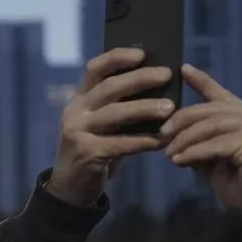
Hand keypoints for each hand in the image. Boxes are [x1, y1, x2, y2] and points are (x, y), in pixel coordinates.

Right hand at [48, 48, 176, 206]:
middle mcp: (76, 112)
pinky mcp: (87, 154)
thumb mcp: (103, 125)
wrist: (71, 188)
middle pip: (108, 88)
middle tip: (166, 75)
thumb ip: (120, 106)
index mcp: (80, 99)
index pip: (95, 69)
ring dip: (144, 108)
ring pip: (115, 114)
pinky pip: (120, 144)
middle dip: (139, 79)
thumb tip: (159, 87)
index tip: (143, 53)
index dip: (118, 57)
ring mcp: (78, 132)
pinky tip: (161, 141)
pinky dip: (142, 141)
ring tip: (170, 107)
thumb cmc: (96, 150)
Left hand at [161, 65, 241, 210]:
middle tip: (162, 134)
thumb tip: (173, 136)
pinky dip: (195, 151)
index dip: (203, 82)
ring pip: (214, 125)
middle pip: (216, 110)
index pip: (226, 97)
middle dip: (183, 120)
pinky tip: (180, 160)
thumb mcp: (219, 163)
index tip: (183, 69)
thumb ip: (203, 145)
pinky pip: (219, 144)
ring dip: (186, 139)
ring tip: (168, 153)